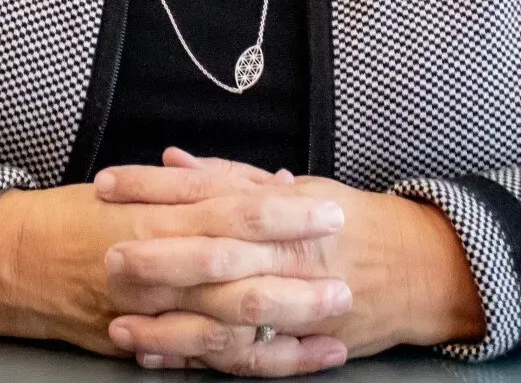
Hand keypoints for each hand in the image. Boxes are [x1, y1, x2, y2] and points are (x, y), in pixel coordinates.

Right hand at [0, 175, 347, 372]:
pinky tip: (301, 358)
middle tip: (345, 268)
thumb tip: (261, 184)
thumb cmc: (74, 216)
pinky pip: (211, 357)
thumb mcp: (134, 189)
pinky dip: (260, 360)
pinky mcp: (145, 342)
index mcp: (159, 213)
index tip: (328, 208)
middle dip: (297, 271)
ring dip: (289, 320)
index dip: (284, 213)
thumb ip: (195, 189)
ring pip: (232, 320)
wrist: (10, 259)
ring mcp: (152, 308)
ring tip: (337, 318)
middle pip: (242, 268)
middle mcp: (158, 261)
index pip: (234, 210)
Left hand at [95, 149, 485, 370]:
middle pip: (212, 252)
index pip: (206, 190)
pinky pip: (243, 357)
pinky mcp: (296, 341)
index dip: (154, 188)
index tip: (106, 184)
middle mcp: (284, 253)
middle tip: (104, 256)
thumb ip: (230, 176)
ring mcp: (291, 302)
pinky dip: (199, 360)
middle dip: (158, 256)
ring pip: (223, 316)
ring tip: (117, 327)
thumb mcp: (294, 187)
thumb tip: (173, 159)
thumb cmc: (348, 220)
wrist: (416, 270)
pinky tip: (159, 360)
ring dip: (168, 324)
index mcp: (279, 207)